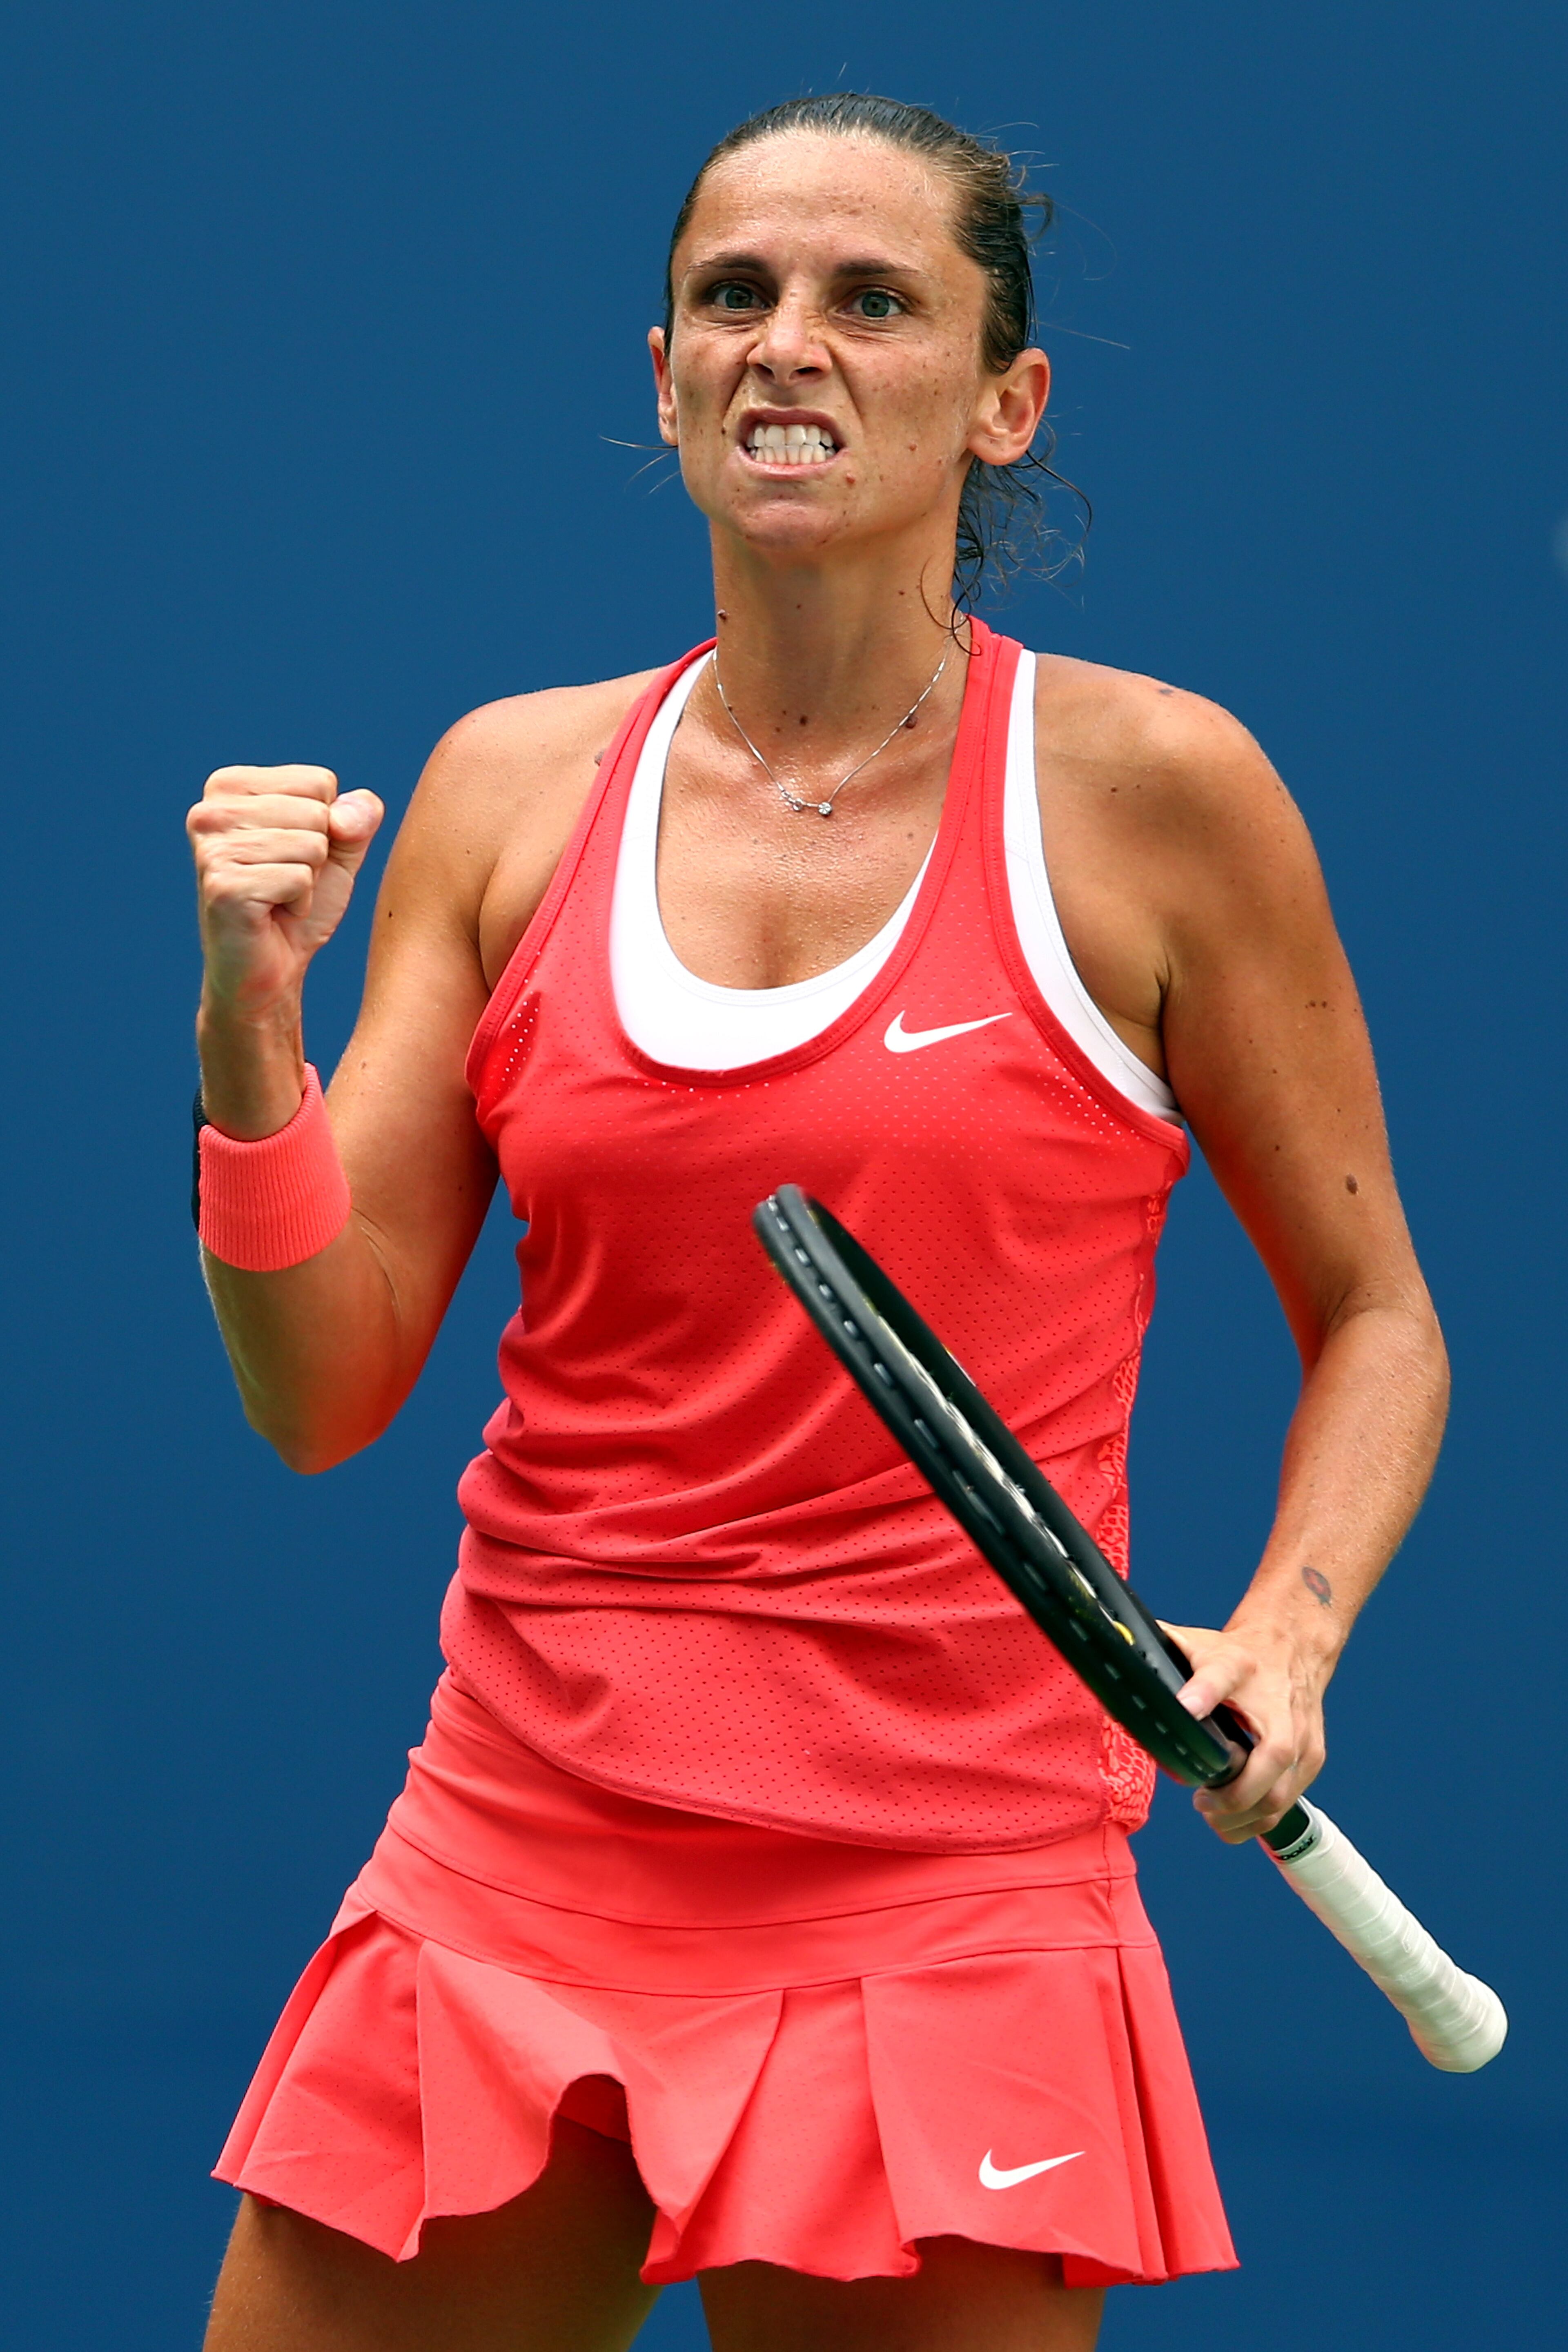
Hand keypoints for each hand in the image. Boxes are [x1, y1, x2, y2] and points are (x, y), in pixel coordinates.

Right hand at [188, 765, 383, 1022]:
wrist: (272, 969)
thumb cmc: (298, 904)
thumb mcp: (338, 851)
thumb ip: (356, 817)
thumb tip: (349, 812)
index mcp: (230, 786)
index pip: (318, 780)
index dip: (325, 825)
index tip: (292, 854)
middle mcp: (210, 810)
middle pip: (316, 810)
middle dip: (317, 854)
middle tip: (285, 882)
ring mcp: (212, 848)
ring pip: (311, 844)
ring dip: (308, 880)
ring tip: (279, 897)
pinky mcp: (223, 886)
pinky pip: (300, 878)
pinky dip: (300, 902)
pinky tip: (274, 914)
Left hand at [1160, 1617, 1328, 1843]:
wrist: (1292, 1649)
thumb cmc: (1238, 1656)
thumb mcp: (1197, 1644)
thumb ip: (1159, 1652)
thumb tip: (1114, 1656)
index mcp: (1238, 1666)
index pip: (1218, 1675)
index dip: (1199, 1693)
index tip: (1184, 1710)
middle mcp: (1278, 1705)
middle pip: (1268, 1760)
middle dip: (1232, 1796)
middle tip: (1200, 1801)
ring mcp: (1302, 1737)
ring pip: (1280, 1795)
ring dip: (1243, 1817)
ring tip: (1212, 1814)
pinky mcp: (1313, 1759)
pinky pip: (1287, 1803)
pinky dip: (1259, 1819)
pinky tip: (1233, 1818)